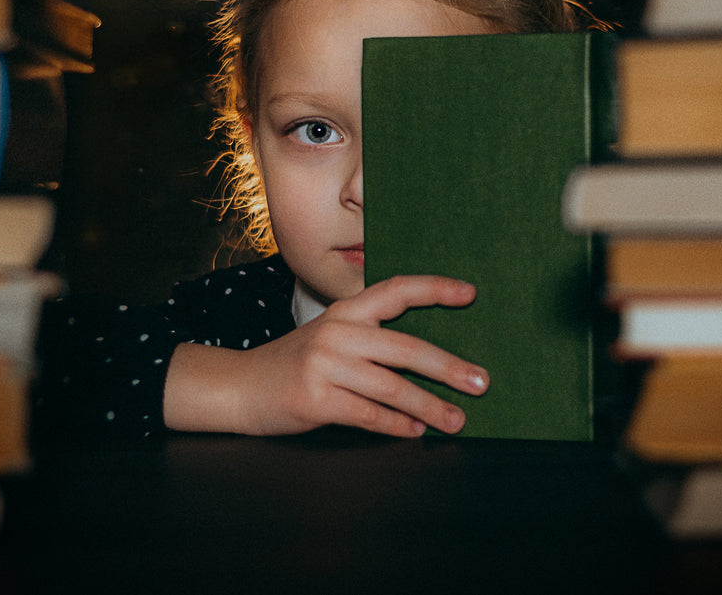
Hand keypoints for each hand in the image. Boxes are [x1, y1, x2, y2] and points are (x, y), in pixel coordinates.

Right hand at [164, 275, 488, 436]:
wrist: (239, 387)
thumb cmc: (294, 364)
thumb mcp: (329, 337)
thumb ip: (370, 340)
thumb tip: (430, 363)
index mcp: (345, 311)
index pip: (396, 290)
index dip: (435, 289)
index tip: (471, 294)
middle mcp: (338, 332)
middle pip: (406, 348)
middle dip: (449, 367)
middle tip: (481, 382)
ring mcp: (325, 365)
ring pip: (392, 387)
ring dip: (430, 407)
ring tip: (457, 420)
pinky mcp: (315, 399)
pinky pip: (369, 415)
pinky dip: (398, 426)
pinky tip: (416, 432)